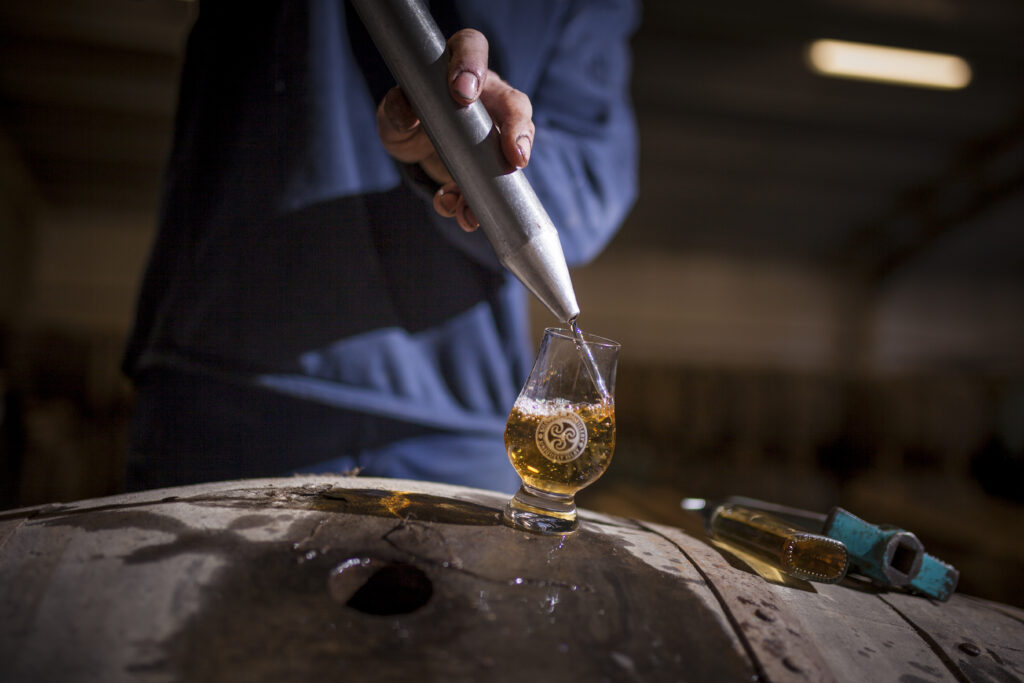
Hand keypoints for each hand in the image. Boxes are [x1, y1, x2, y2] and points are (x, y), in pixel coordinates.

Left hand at [376, 28, 534, 231]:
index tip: (463, 93)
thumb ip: (396, 108)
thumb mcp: (393, 112)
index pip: (472, 48)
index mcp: (457, 66)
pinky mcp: (492, 163)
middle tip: (514, 156)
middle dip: (517, 129)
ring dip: (502, 180)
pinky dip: (475, 202)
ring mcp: (494, 130)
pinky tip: (460, 214)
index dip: (472, 66)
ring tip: (478, 205)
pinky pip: (494, 182)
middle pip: (514, 102)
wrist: (415, 148)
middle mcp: (486, 95)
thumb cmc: (408, 115)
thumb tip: (407, 115)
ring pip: (514, 148)